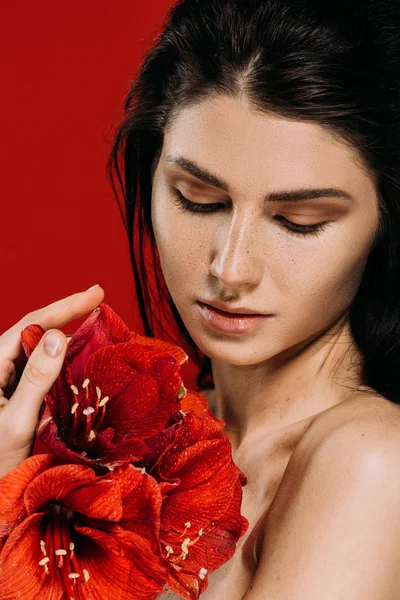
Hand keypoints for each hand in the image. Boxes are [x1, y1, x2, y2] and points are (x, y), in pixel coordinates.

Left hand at [0, 285, 104, 477]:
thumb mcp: (17, 421)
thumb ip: (36, 379)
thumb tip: (59, 337)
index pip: (31, 326)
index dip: (65, 306)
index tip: (96, 294)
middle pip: (36, 333)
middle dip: (68, 315)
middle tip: (100, 301)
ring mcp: (9, 383)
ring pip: (41, 352)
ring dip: (68, 338)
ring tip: (96, 327)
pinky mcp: (18, 398)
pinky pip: (44, 373)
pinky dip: (65, 363)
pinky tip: (82, 359)